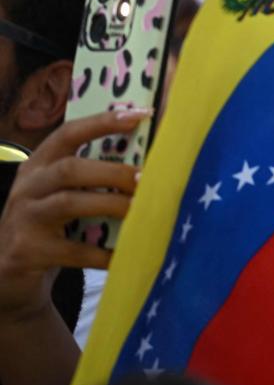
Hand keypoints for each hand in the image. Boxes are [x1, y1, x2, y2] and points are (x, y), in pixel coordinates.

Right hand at [0, 109, 145, 323]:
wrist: (8, 269)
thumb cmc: (49, 222)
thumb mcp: (61, 191)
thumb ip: (92, 174)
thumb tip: (149, 162)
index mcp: (39, 165)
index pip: (68, 133)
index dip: (103, 122)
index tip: (141, 115)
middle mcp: (28, 187)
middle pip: (70, 169)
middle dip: (112, 172)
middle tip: (145, 179)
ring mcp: (25, 218)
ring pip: (68, 203)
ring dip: (110, 205)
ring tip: (139, 209)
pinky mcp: (28, 250)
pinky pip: (72, 250)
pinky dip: (100, 253)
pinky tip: (122, 255)